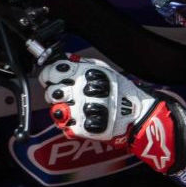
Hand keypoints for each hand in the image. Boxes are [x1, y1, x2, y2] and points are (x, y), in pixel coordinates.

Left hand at [39, 55, 160, 142]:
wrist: (136, 114)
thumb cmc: (119, 90)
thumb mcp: (102, 69)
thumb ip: (81, 64)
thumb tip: (63, 58)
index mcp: (85, 74)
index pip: (54, 72)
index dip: (49, 75)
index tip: (50, 78)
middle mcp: (81, 91)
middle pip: (52, 92)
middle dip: (54, 94)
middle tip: (64, 95)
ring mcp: (81, 110)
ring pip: (57, 111)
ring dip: (62, 110)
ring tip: (72, 109)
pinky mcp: (84, 128)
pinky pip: (66, 127)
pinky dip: (70, 124)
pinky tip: (80, 119)